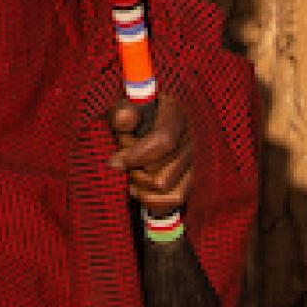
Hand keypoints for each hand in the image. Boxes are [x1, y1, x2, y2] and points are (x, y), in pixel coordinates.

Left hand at [108, 92, 195, 212]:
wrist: (143, 123)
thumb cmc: (131, 115)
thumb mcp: (123, 107)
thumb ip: (123, 112)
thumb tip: (125, 121)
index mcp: (175, 114)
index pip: (163, 140)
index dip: (137, 155)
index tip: (115, 161)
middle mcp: (188, 138)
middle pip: (161, 169)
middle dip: (134, 170)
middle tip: (121, 161)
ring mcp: (191, 160)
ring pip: (164, 188)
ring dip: (141, 185)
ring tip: (130, 173)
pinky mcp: (189, 178)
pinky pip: (174, 199)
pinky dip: (151, 199)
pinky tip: (137, 188)